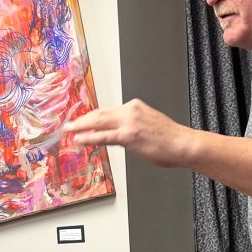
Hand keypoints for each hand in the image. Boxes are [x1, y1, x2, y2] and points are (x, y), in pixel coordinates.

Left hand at [64, 99, 190, 167]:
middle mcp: (130, 110)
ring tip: (69, 131)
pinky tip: (79, 140)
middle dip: (82, 120)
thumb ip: (132, 127)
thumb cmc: (170, 139)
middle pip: (99, 114)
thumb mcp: (148, 125)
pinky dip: (89, 138)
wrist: (183, 144)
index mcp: (135, 106)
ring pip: (98, 122)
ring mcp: (128, 123)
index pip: (108, 111)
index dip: (92, 117)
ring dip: (81, 127)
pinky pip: (104, 136)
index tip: (82, 121)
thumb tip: (118, 136)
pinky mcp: (128, 136)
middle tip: (69, 125)